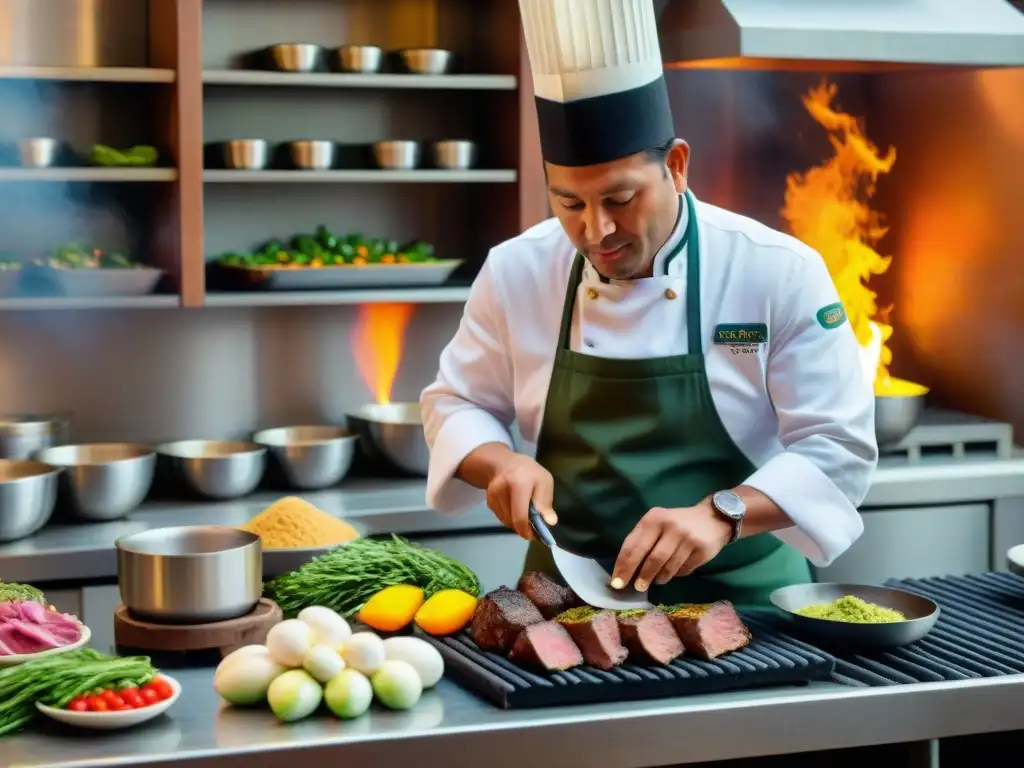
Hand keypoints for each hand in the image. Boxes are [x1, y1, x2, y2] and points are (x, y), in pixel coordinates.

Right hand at [485, 453, 557, 540]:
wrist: (504, 463)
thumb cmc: (529, 472)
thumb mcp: (544, 481)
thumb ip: (546, 502)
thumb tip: (550, 522)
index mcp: (518, 484)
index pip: (520, 516)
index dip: (527, 530)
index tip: (535, 535)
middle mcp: (501, 490)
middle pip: (512, 521)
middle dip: (523, 528)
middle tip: (533, 527)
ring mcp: (493, 497)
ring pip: (506, 521)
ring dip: (516, 523)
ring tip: (525, 513)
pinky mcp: (489, 502)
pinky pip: (502, 518)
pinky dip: (510, 518)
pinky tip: (515, 508)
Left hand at [611, 500, 732, 591]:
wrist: (712, 518)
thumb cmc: (676, 523)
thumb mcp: (657, 523)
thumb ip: (642, 541)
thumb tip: (625, 570)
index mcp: (653, 518)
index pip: (633, 546)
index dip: (623, 566)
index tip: (616, 583)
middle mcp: (670, 526)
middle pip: (651, 559)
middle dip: (641, 577)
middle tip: (637, 588)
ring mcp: (687, 538)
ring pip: (667, 568)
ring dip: (658, 578)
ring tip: (656, 580)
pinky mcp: (701, 550)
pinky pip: (682, 570)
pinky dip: (675, 575)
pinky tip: (673, 571)